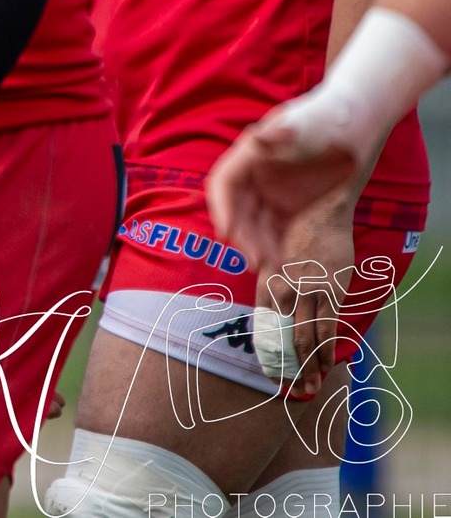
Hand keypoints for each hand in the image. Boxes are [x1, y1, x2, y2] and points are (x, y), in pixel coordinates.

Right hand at [209, 111, 361, 274]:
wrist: (356, 121)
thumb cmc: (328, 117)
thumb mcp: (304, 122)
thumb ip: (281, 132)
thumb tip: (257, 138)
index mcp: (250, 153)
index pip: (224, 184)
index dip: (222, 209)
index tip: (227, 233)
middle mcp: (254, 174)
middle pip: (238, 210)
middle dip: (244, 236)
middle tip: (257, 261)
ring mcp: (271, 190)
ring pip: (256, 224)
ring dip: (259, 246)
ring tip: (273, 267)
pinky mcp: (289, 204)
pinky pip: (276, 229)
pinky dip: (276, 246)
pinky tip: (282, 263)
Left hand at [254, 195, 357, 399]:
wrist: (320, 210)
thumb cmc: (296, 234)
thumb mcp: (273, 260)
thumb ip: (271, 286)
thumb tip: (269, 314)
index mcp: (267, 282)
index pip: (265, 328)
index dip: (269, 355)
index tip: (272, 375)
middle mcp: (284, 289)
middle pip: (285, 339)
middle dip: (289, 367)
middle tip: (293, 388)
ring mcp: (309, 291)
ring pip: (307, 338)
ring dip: (310, 365)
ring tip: (310, 386)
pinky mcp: (332, 290)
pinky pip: (328, 327)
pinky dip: (327, 350)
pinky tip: (328, 366)